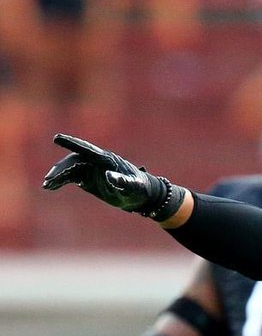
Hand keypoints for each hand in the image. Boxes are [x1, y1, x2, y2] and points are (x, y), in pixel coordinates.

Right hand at [43, 133, 184, 219]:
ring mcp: (90, 169)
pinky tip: (50, 187)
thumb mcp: (135, 187)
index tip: (57, 138)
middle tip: (50, 178)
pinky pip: (70, 177)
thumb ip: (124, 181)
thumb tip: (109, 175)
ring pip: (69, 169)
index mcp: (107, 159)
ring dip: (58, 176)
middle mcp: (96, 161)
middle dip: (61, 168)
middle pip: (74, 160)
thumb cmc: (141, 189)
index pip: (87, 149)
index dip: (72, 143)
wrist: (141, 196)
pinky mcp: (87, 179)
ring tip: (47, 185)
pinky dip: (60, 181)